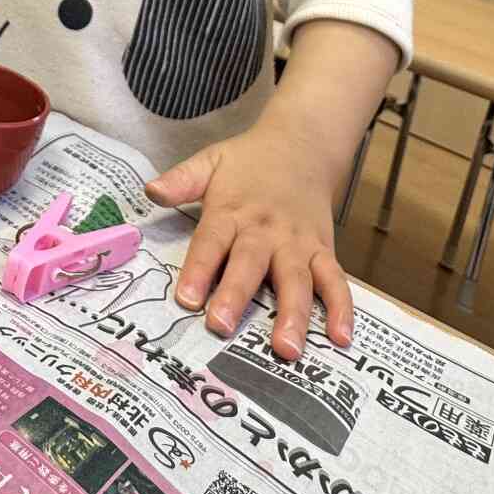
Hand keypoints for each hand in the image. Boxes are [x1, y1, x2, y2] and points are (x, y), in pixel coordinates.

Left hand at [146, 127, 354, 359]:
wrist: (302, 144)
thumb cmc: (249, 163)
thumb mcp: (211, 162)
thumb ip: (181, 180)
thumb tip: (151, 190)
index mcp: (232, 211)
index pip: (211, 241)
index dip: (198, 269)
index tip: (187, 299)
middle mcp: (266, 230)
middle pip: (250, 264)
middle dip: (237, 296)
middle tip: (223, 327)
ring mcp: (298, 243)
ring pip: (297, 280)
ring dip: (293, 314)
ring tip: (286, 349)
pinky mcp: (323, 250)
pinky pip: (335, 280)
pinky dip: (341, 308)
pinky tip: (341, 338)